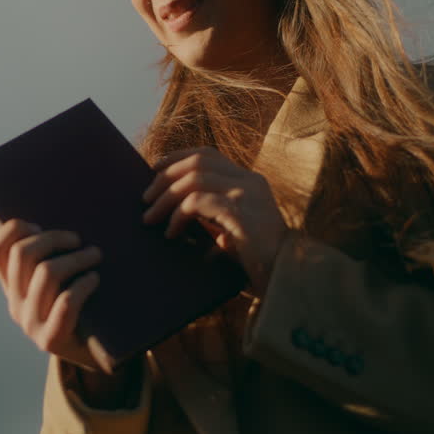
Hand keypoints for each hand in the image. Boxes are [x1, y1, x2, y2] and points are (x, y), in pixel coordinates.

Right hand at [0, 219, 104, 371]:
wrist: (94, 356)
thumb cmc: (81, 309)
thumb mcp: (58, 284)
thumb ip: (50, 258)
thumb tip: (62, 219)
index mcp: (11, 286)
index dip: (15, 229)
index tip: (41, 225)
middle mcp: (14, 304)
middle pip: (23, 254)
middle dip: (54, 238)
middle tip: (78, 240)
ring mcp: (30, 323)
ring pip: (46, 273)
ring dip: (76, 258)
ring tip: (95, 255)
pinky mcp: (50, 339)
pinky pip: (65, 302)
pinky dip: (83, 284)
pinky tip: (95, 279)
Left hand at [142, 146, 288, 294]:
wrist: (287, 279)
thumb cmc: (258, 260)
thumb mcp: (233, 229)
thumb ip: (212, 214)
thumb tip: (173, 209)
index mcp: (249, 181)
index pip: (208, 155)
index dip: (178, 157)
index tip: (154, 169)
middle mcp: (249, 181)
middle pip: (198, 161)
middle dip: (165, 176)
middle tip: (146, 198)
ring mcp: (246, 194)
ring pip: (194, 179)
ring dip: (166, 197)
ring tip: (151, 218)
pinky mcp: (240, 212)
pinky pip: (197, 202)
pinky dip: (178, 216)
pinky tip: (171, 233)